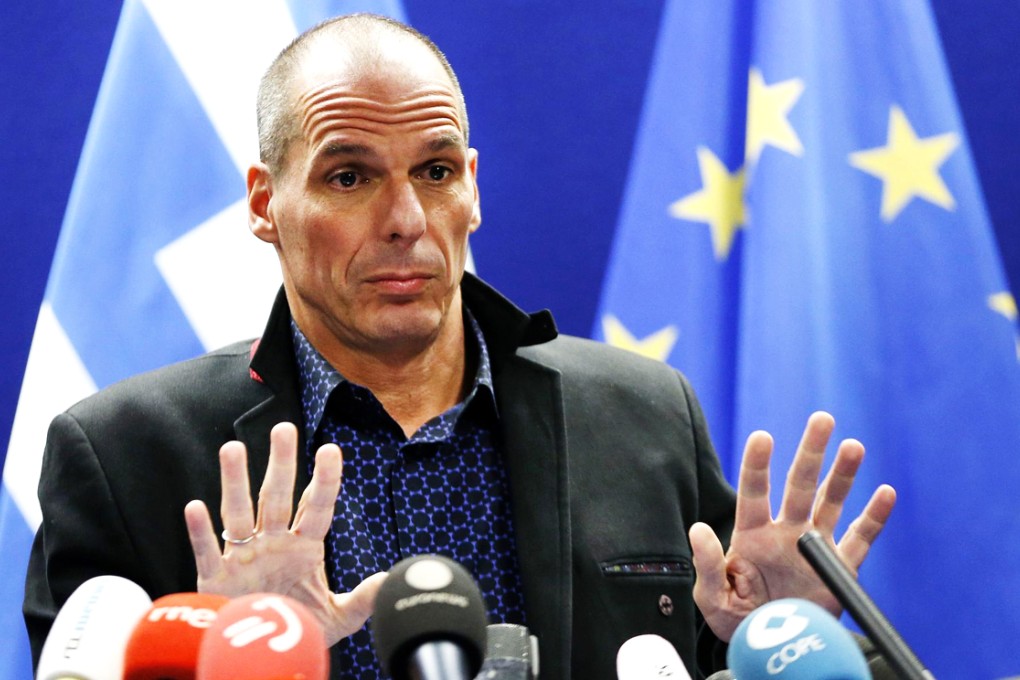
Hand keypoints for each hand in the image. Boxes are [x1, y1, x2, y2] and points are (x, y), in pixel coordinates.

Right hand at [184, 422, 386, 645]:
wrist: (265, 658)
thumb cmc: (301, 630)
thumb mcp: (339, 616)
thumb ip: (364, 599)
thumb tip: (390, 581)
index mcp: (305, 546)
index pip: (317, 507)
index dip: (324, 481)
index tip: (331, 450)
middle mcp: (274, 543)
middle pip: (278, 497)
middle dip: (281, 464)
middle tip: (284, 428)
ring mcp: (244, 558)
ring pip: (239, 514)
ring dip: (235, 483)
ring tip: (233, 448)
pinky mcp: (217, 580)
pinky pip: (208, 552)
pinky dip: (201, 532)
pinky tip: (195, 507)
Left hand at [689, 411, 895, 641]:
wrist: (773, 652)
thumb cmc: (736, 621)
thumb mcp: (712, 597)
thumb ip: (707, 565)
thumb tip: (697, 529)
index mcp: (752, 535)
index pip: (754, 493)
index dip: (758, 465)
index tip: (763, 436)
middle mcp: (785, 532)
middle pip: (800, 485)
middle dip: (810, 452)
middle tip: (822, 419)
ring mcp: (814, 548)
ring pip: (831, 504)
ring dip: (843, 476)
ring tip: (853, 446)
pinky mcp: (839, 570)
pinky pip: (861, 540)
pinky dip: (874, 518)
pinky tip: (886, 493)